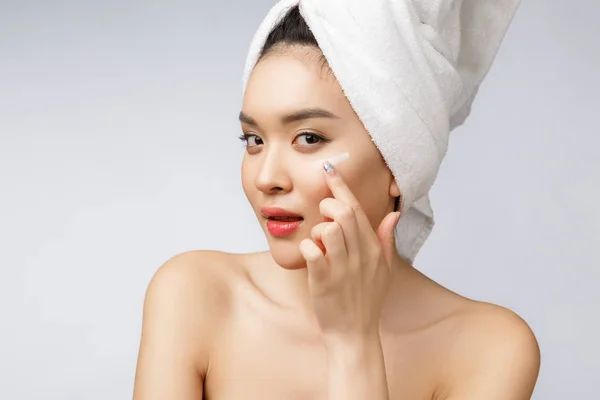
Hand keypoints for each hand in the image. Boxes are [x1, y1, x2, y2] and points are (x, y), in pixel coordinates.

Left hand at [298, 160, 400, 340]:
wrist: (354, 334)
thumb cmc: (366, 301)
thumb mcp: (383, 270)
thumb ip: (386, 239)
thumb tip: (393, 215)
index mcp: (373, 248)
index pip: (357, 208)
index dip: (341, 186)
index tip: (330, 169)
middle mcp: (360, 255)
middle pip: (343, 212)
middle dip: (326, 206)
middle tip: (322, 215)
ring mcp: (343, 268)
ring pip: (328, 228)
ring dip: (318, 229)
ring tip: (319, 242)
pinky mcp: (325, 281)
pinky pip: (312, 251)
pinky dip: (307, 247)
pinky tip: (311, 255)